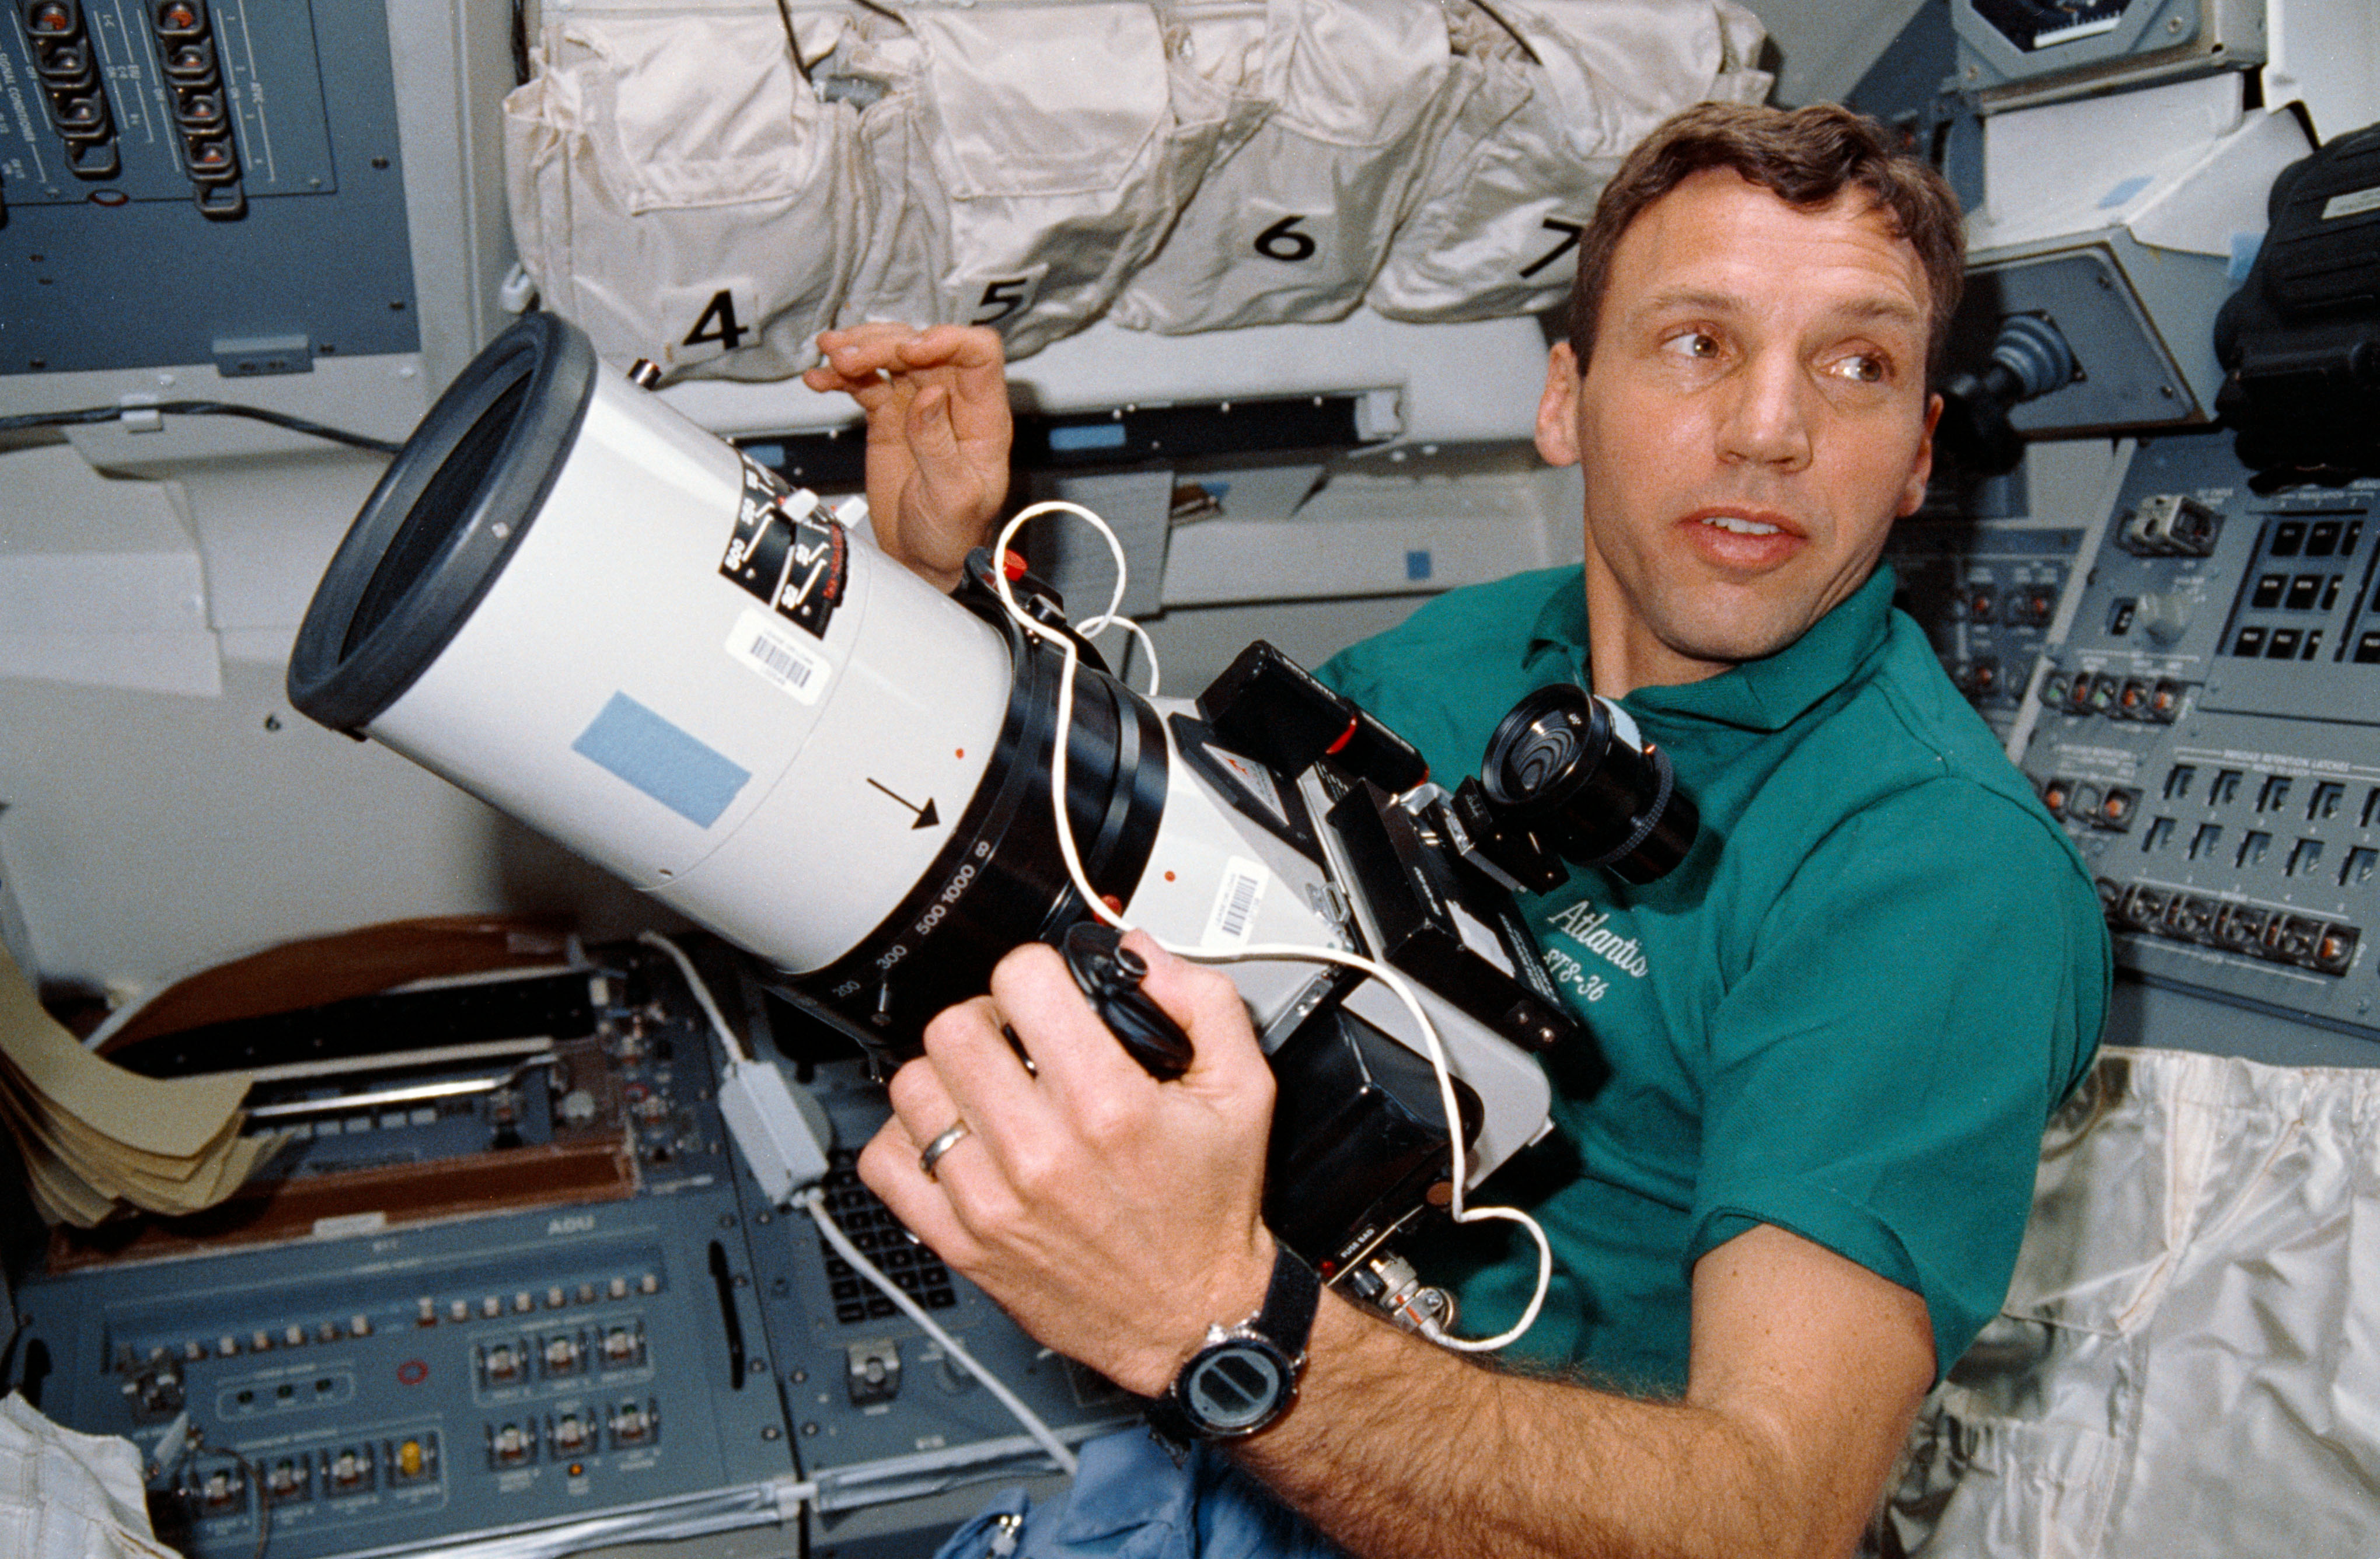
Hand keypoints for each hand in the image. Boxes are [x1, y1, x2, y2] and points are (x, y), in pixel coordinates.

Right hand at [802, 322, 1011, 590]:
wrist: (923, 562)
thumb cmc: (954, 536)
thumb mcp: (954, 497)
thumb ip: (939, 445)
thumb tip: (930, 397)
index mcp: (984, 419)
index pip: (978, 355)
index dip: (948, 341)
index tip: (911, 349)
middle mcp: (953, 405)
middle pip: (924, 349)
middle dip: (886, 344)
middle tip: (851, 357)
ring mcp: (918, 407)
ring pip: (892, 358)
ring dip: (860, 350)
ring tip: (831, 358)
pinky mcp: (889, 417)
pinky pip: (865, 384)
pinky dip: (840, 378)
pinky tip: (820, 379)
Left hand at [857, 933, 1277, 1396]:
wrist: (1193, 1318)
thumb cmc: (1211, 1211)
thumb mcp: (1244, 1092)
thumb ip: (1203, 1004)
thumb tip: (1142, 954)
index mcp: (1108, 1105)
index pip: (1022, 982)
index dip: (1038, 974)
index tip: (1051, 996)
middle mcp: (1041, 1152)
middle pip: (955, 1027)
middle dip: (987, 1019)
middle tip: (1016, 1040)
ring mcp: (991, 1200)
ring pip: (912, 1086)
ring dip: (946, 1075)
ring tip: (986, 1089)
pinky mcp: (960, 1242)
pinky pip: (885, 1163)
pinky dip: (908, 1140)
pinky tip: (953, 1137)